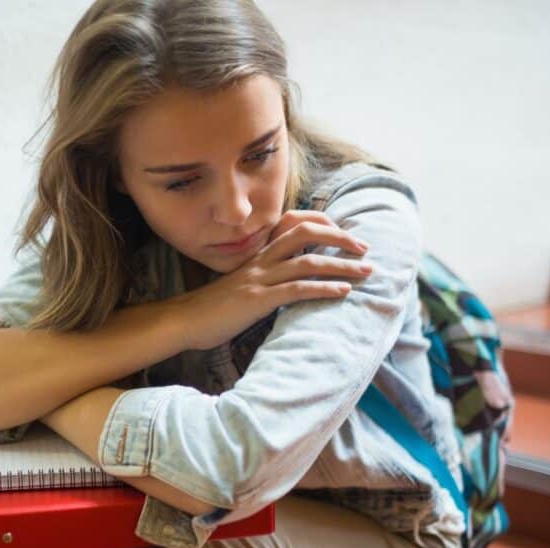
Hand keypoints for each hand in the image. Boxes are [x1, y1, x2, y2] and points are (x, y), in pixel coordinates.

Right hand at [174, 210, 371, 350]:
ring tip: (366, 272)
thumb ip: (264, 280)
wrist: (184, 321)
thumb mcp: (241, 287)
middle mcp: (260, 261)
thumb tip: (287, 286)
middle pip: (305, 234)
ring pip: (308, 262)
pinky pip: (297, 290)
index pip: (293, 225)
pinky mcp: (258, 300)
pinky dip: (324, 289)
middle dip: (340, 238)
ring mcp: (259, 279)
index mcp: (257, 256)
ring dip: (342, 266)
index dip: (322, 224)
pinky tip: (343, 293)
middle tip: (364, 249)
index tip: (344, 235)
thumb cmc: (212, 309)